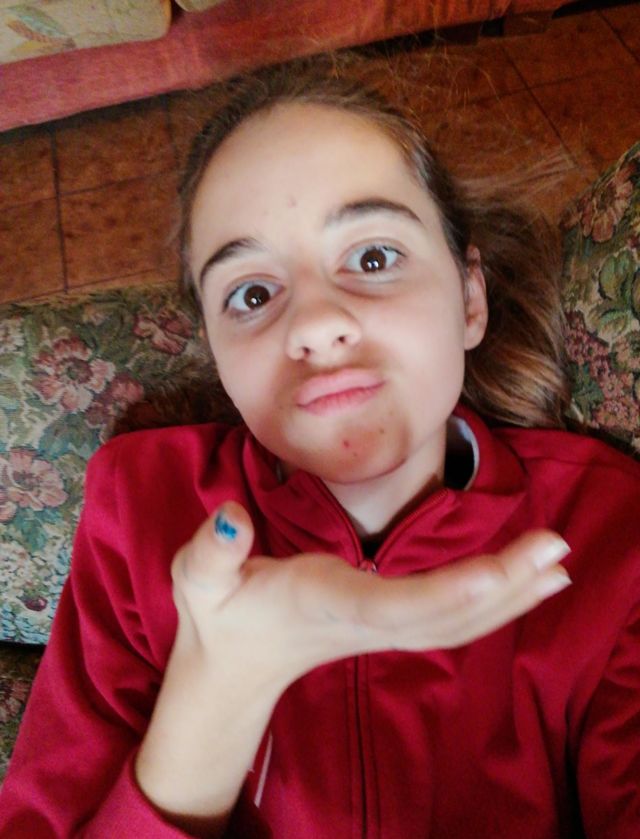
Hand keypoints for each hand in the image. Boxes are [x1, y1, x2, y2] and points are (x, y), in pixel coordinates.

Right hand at [171, 501, 570, 687]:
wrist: (232, 669)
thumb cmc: (218, 614)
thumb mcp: (198, 577)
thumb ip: (211, 549)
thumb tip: (231, 517)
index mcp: (326, 604)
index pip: (397, 604)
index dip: (452, 589)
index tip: (502, 571)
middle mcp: (365, 621)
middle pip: (445, 616)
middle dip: (503, 587)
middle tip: (557, 551)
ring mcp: (381, 630)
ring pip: (457, 624)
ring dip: (510, 598)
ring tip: (558, 569)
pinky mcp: (389, 626)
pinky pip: (450, 622)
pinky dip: (493, 606)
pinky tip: (523, 587)